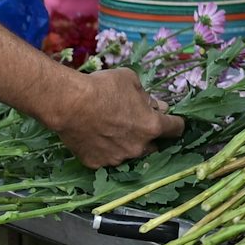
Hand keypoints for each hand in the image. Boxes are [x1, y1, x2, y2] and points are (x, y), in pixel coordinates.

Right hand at [43, 67, 182, 169]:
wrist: (68, 103)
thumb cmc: (102, 87)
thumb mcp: (131, 81)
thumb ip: (147, 96)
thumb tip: (157, 105)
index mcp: (152, 126)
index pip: (176, 129)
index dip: (176, 123)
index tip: (172, 120)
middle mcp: (138, 147)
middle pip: (154, 146)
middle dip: (150, 136)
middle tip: (138, 125)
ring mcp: (117, 158)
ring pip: (130, 154)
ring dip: (127, 145)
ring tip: (112, 130)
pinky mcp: (97, 164)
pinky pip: (107, 158)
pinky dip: (105, 150)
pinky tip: (96, 137)